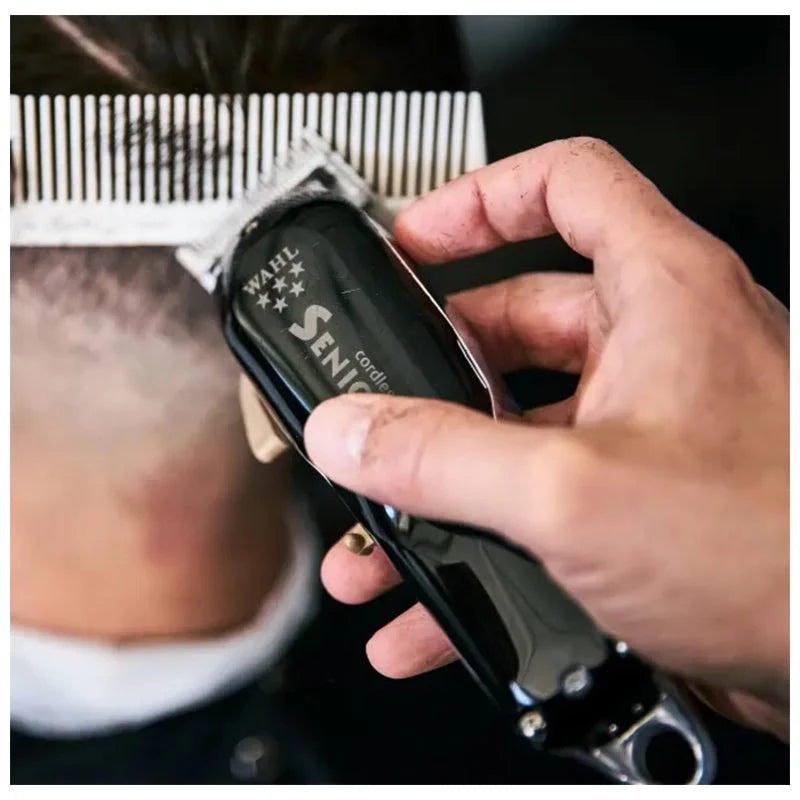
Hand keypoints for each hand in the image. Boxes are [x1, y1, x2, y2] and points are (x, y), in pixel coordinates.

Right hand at [304, 138, 788, 738]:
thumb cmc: (783, 557)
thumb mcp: (576, 494)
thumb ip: (445, 458)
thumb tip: (356, 433)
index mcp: (661, 296)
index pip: (566, 185)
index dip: (480, 199)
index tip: (416, 239)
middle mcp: (659, 351)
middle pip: (518, 324)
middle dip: (434, 379)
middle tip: (382, 413)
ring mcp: (650, 428)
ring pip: (520, 427)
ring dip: (445, 480)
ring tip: (386, 532)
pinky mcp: (643, 498)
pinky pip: (540, 499)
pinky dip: (482, 541)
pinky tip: (434, 606)